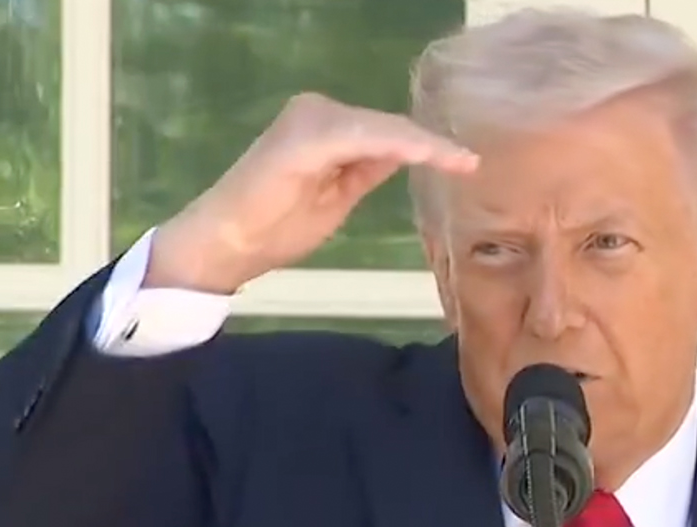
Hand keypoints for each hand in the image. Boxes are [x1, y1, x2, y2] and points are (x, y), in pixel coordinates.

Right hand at [147, 92, 478, 292]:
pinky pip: (363, 137)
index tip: (467, 162)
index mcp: (322, 126)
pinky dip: (400, 146)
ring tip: (461, 162)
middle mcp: (315, 111)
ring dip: (422, 146)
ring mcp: (309, 121)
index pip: (384, 132)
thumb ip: (366, 169)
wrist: (225, 244)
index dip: (427, 146)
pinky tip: (430, 156)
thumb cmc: (275, 227)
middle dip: (431, 144)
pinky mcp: (305, 138)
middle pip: (387, 126)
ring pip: (381, 129)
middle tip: (471, 161)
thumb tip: (403, 153)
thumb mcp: (337, 194)